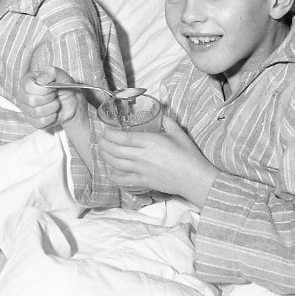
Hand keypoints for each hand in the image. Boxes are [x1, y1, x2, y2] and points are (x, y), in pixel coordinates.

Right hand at [19, 66, 83, 129]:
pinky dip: (52, 117)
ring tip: (56, 103)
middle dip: (49, 98)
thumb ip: (51, 72)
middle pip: (32, 101)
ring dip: (52, 107)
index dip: (43, 89)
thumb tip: (40, 81)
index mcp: (28, 80)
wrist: (72, 102)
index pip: (28, 87)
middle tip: (55, 95)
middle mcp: (24, 95)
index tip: (52, 88)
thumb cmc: (64, 86)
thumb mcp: (61, 75)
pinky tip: (54, 112)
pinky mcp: (33, 121)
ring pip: (37, 112)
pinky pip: (40, 122)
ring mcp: (27, 109)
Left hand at [98, 115, 218, 206]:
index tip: (104, 130)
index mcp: (150, 141)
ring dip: (105, 156)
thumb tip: (159, 113)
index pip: (123, 138)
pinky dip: (114, 175)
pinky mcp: (143, 182)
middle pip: (115, 150)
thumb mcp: (178, 132)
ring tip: (102, 150)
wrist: (194, 178)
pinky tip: (111, 171)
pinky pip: (123, 180)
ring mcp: (141, 170)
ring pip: (116, 164)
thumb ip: (166, 121)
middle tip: (100, 139)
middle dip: (104, 144)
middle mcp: (142, 156)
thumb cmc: (188, 154)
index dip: (110, 134)